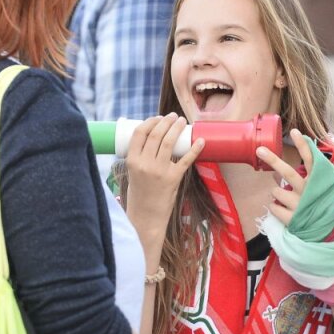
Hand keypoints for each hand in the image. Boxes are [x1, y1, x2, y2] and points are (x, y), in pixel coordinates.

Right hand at [124, 115, 203, 230]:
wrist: (146, 217)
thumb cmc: (139, 194)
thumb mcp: (132, 172)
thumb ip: (139, 157)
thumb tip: (148, 137)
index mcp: (132, 161)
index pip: (139, 133)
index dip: (150, 121)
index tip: (157, 118)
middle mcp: (145, 164)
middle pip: (156, 134)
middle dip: (166, 121)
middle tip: (173, 116)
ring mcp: (160, 171)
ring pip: (170, 142)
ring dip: (177, 128)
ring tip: (181, 121)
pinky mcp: (174, 179)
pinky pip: (186, 160)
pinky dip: (195, 149)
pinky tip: (200, 141)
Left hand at [257, 129, 314, 225]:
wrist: (329, 234)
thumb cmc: (322, 206)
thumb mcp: (319, 189)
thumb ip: (301, 178)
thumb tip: (275, 171)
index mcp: (318, 181)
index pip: (311, 159)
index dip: (303, 145)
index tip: (294, 131)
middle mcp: (309, 191)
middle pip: (288, 172)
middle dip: (273, 159)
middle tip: (259, 149)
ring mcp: (300, 205)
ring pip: (276, 191)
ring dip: (278, 194)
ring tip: (289, 202)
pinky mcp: (292, 219)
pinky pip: (273, 207)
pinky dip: (276, 208)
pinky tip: (287, 213)